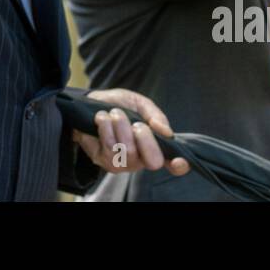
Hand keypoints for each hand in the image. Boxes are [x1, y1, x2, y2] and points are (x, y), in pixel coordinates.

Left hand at [74, 88, 189, 176]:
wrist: (90, 103)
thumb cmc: (120, 105)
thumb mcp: (140, 103)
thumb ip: (155, 115)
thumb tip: (166, 132)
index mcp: (155, 146)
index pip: (173, 164)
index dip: (179, 165)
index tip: (179, 160)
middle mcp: (142, 159)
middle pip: (153, 162)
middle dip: (146, 138)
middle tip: (137, 123)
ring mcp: (123, 163)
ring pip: (129, 152)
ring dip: (121, 126)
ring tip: (115, 113)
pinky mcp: (104, 161)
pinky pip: (110, 148)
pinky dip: (106, 127)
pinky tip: (102, 118)